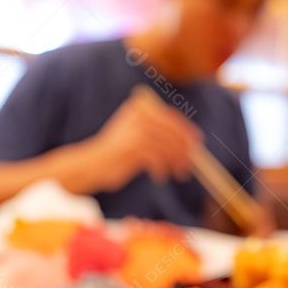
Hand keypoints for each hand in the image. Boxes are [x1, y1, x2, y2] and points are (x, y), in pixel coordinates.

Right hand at [78, 92, 201, 191]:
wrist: (91, 164)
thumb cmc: (116, 154)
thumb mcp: (137, 136)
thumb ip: (158, 134)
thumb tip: (191, 142)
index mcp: (140, 109)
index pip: (171, 118)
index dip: (186, 132)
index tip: (197, 144)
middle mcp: (139, 116)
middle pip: (172, 132)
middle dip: (184, 150)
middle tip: (189, 165)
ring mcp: (137, 130)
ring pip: (168, 147)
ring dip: (176, 162)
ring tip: (178, 174)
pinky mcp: (134, 147)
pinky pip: (158, 159)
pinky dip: (161, 170)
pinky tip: (159, 177)